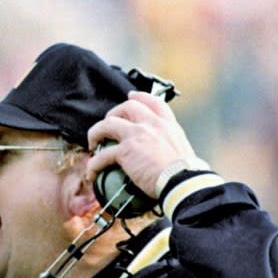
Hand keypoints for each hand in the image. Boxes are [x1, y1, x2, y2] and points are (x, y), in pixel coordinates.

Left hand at [85, 91, 202, 198]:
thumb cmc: (186, 174)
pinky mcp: (126, 150)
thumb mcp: (184, 152)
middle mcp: (152, 124)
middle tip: (106, 127)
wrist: (182, 181)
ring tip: (93, 145)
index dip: (140, 97)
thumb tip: (169, 162)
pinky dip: (93, 165)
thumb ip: (171, 150)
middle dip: (112, 114)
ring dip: (95, 134)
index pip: (154, 103)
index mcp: (169, 125)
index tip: (131, 96)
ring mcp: (137, 134)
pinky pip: (101, 155)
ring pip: (107, 125)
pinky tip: (91, 174)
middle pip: (127, 107)